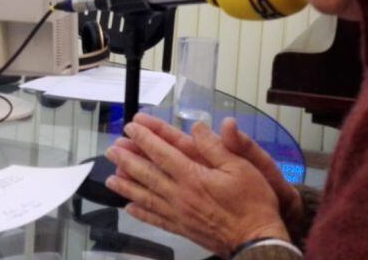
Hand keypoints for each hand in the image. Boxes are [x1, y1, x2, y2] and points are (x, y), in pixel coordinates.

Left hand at [104, 118, 289, 255]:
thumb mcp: (241, 166)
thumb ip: (216, 146)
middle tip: (112, 149)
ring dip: (126, 186)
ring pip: (146, 197)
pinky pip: (155, 219)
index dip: (145, 138)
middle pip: (147, 173)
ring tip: (110, 178)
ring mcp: (179, 213)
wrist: (256, 241)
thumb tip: (198, 127)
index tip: (131, 127)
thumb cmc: (253, 203)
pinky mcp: (183, 229)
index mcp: (193, 176)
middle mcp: (181, 194)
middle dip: (128, 159)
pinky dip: (141, 213)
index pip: (163, 152)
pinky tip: (129, 208)